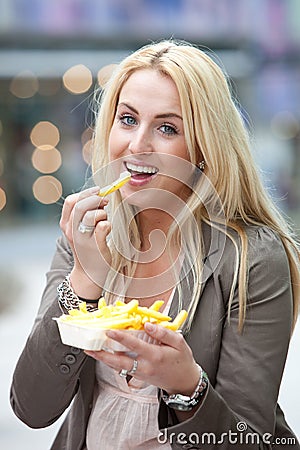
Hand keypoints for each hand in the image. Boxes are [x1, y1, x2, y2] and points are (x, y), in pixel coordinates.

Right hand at [60, 186, 111, 296]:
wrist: (90, 273)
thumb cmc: (88, 248)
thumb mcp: (80, 230)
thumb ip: (84, 214)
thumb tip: (99, 195)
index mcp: (66, 225)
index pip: (71, 202)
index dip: (85, 193)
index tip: (97, 191)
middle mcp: (72, 232)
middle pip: (80, 206)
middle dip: (95, 199)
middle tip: (105, 200)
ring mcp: (83, 240)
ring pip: (91, 216)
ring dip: (102, 212)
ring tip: (104, 218)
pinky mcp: (96, 247)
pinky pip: (102, 227)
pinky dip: (107, 224)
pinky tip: (107, 229)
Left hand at [85, 322, 199, 395]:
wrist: (184, 382)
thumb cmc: (182, 361)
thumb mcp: (179, 343)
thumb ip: (163, 333)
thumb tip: (148, 325)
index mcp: (155, 356)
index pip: (134, 345)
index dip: (121, 338)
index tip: (110, 331)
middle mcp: (145, 366)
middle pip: (119, 361)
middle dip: (103, 354)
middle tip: (90, 347)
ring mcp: (140, 373)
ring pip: (118, 366)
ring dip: (103, 359)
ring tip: (91, 351)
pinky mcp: (138, 376)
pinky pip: (122, 369)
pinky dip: (111, 362)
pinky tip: (104, 356)